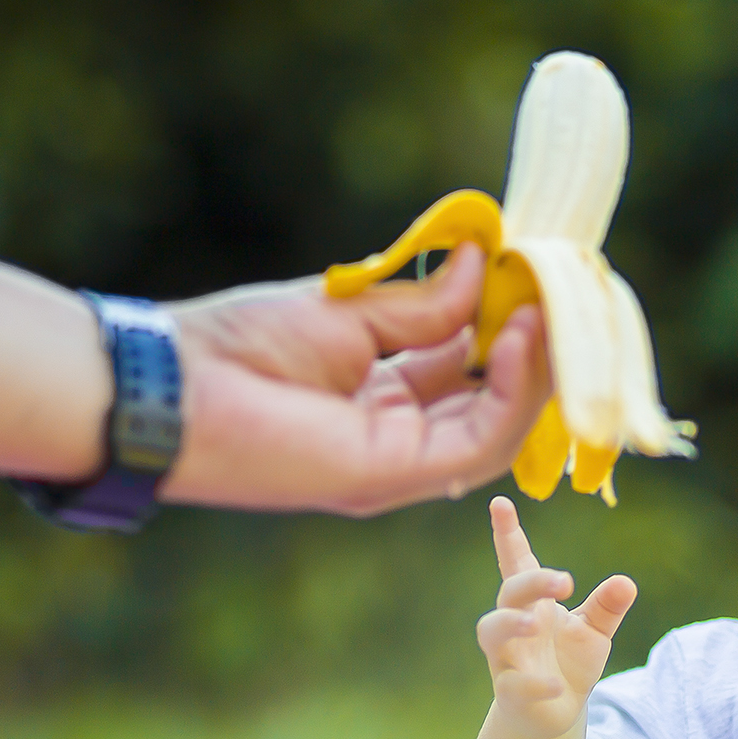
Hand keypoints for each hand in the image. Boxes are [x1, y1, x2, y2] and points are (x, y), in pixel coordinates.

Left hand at [162, 244, 548, 514]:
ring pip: (501, 422)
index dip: (506, 319)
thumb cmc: (240, 344)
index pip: (468, 363)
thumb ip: (421, 302)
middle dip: (535, 342)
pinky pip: (480, 439)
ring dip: (537, 365)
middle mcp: (400, 432)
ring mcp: (402, 460)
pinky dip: (511, 390)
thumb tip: (485, 264)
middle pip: (493, 395)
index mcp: (381, 393)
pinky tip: (519, 333)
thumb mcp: (346, 308)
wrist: (177, 386)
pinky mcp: (397, 474)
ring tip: (548, 304)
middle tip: (560, 285)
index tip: (532, 268)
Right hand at [476, 496, 636, 738]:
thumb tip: (626, 582)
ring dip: (510, 623)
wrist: (554, 712)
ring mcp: (507, 659)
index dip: (507, 533)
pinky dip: (533, 684)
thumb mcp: (594, 631)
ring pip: (491, 632)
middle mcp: (514, 625)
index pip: (516, 562)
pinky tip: (555, 684)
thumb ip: (607, 607)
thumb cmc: (569, 661)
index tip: (501, 503)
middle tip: (564, 581)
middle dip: (530, 583)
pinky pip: (512, 685)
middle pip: (509, 593)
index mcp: (534, 603)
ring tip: (535, 623)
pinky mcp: (510, 693)